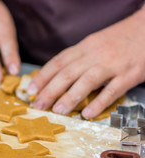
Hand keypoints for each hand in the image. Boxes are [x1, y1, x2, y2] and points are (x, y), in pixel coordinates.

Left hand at [28, 6, 144, 118]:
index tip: (30, 90)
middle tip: (37, 105)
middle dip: (50, 90)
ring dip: (70, 97)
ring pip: (87, 81)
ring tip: (57, 111)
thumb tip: (56, 77)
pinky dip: (99, 103)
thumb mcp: (94, 43)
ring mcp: (113, 64)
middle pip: (68, 73)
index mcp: (85, 47)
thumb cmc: (119, 39)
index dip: (42, 77)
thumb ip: (77, 59)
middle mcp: (95, 55)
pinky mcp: (130, 74)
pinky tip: (88, 114)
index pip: (58, 62)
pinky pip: (112, 90)